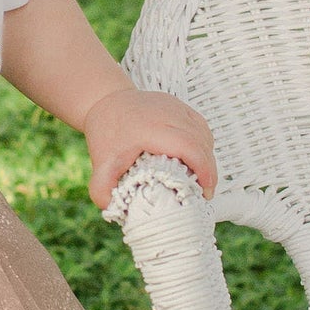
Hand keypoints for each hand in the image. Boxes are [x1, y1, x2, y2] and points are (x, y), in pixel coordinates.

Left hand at [84, 88, 217, 208]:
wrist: (106, 101)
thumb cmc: (107, 131)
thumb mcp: (102, 163)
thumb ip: (102, 189)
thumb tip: (115, 209)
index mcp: (150, 128)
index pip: (188, 146)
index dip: (202, 169)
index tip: (205, 191)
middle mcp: (167, 114)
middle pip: (201, 142)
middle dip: (208, 170)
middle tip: (203, 192)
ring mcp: (176, 107)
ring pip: (204, 134)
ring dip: (206, 158)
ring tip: (198, 178)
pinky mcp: (181, 106)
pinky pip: (201, 127)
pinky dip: (203, 145)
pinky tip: (195, 159)